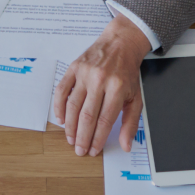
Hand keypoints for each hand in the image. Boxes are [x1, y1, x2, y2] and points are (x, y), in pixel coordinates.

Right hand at [53, 15, 150, 156]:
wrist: (120, 43)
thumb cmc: (127, 73)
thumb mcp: (136, 97)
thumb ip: (130, 123)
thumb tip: (126, 146)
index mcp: (118, 88)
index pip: (104, 121)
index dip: (97, 139)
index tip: (93, 151)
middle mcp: (100, 80)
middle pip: (87, 116)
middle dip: (82, 137)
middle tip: (79, 150)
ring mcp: (85, 73)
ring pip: (73, 105)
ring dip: (70, 126)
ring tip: (70, 139)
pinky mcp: (74, 67)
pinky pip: (62, 90)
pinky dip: (59, 106)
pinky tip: (61, 119)